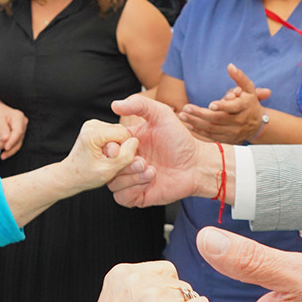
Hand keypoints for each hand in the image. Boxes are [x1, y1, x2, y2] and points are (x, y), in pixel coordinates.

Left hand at [0, 94, 26, 158]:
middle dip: (5, 145)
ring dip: (4, 147)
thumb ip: (1, 128)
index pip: (18, 131)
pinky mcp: (16, 135)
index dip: (12, 141)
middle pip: (17, 138)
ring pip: (15, 143)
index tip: (5, 147)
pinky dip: (4, 146)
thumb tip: (6, 139)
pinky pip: (12, 143)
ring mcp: (20, 130)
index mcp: (18, 117)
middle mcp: (21, 123)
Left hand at [58, 119, 139, 192]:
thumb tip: (135, 141)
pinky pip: (115, 133)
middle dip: (121, 147)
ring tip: (105, 157)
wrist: (71, 175)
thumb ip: (125, 156)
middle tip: (107, 160)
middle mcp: (92, 124)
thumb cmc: (87, 176)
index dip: (123, 150)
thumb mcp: (109, 170)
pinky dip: (114, 144)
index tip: (109, 161)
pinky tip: (104, 153)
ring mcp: (93, 124)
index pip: (124, 134)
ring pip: (120, 132)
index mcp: (92, 133)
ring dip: (118, 146)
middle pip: (122, 131)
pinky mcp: (96, 126)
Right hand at [106, 94, 221, 207]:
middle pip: (106, 166)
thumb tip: (115, 104)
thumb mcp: (161, 115)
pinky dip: (134, 189)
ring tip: (151, 169)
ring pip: (112, 183)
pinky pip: (122, 197)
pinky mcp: (137, 196)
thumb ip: (139, 104)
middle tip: (142, 160)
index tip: (119, 146)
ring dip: (131, 176)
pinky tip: (150, 179)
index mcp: (125, 143)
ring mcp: (130, 179)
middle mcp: (125, 161)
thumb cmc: (180, 140)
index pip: (104, 146)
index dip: (108, 147)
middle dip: (122, 164)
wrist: (196, 164)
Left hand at [180, 63, 271, 144]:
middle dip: (200, 114)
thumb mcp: (249, 89)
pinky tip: (188, 125)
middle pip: (217, 119)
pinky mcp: (227, 139)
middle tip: (186, 108)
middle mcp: (239, 122)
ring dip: (195, 123)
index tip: (210, 104)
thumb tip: (230, 66)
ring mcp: (233, 132)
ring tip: (182, 116)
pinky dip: (199, 131)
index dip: (222, 106)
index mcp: (244, 108)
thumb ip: (240, 78)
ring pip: (212, 129)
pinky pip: (211, 136)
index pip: (232, 108)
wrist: (258, 125)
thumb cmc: (250, 103)